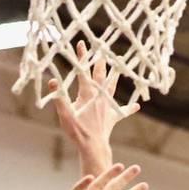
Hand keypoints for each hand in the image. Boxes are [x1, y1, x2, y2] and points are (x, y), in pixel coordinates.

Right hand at [51, 42, 138, 168]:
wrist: (93, 146)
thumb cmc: (77, 131)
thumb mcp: (64, 114)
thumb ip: (59, 97)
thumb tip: (52, 81)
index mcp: (87, 94)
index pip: (83, 72)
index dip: (82, 57)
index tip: (81, 43)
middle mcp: (99, 97)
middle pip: (100, 75)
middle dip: (100, 61)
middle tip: (102, 48)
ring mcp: (107, 107)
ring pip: (112, 88)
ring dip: (115, 76)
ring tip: (119, 66)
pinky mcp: (112, 118)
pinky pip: (122, 112)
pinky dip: (129, 108)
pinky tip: (136, 106)